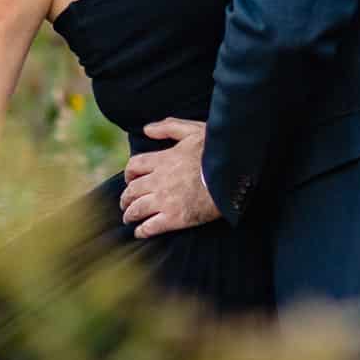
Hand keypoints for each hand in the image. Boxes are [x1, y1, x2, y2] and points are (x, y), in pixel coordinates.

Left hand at [119, 118, 221, 236]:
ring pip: (136, 209)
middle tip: (126, 203)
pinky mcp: (175, 218)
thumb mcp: (195, 131)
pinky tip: (140, 232)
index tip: (130, 179)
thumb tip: (147, 129)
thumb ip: (169, 127)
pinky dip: (142, 231)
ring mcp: (166, 200)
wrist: (233, 176)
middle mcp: (159, 180)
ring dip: (130, 215)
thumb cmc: (217, 152)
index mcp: (163, 160)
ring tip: (129, 219)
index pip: (134, 166)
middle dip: (126, 198)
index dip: (129, 173)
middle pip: (131, 190)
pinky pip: (150, 227)